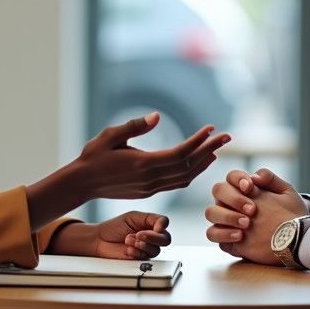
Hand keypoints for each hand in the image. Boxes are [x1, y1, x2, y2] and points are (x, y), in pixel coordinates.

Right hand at [26, 112, 228, 229]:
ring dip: (202, 164)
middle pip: (188, 165)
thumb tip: (156, 116)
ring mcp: (151, 188)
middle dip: (209, 150)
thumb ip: (134, 126)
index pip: (180, 153)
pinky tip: (197, 165)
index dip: (199, 141)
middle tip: (227, 137)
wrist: (82, 184)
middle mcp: (151, 178)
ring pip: (185, 178)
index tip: (212, 128)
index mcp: (143, 163)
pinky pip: (176, 184)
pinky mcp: (148, 192)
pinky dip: (190, 174)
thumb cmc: (93, 156)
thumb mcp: (110, 136)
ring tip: (216, 150)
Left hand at [49, 211, 171, 259]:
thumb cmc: (115, 227)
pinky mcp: (140, 260)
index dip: (162, 225)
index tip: (156, 227)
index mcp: (150, 224)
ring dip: (142, 245)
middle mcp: (151, 237)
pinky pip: (145, 258)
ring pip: (156, 250)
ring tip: (128, 240)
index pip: (164, 223)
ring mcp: (146, 249)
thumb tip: (163, 226)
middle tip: (138, 235)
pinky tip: (127, 249)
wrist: (100, 240)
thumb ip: (150, 218)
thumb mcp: (132, 217)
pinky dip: (136, 252)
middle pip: (165, 239)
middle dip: (152, 237)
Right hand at [205, 168, 305, 264]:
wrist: (295, 238)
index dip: (237, 179)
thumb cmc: (289, 214)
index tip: (249, 187)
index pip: (231, 176)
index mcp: (242, 188)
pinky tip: (240, 235)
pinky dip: (223, 233)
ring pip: (211, 212)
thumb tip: (255, 176)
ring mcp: (225, 220)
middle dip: (233, 198)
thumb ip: (271, 179)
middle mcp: (230, 203)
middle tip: (252, 209)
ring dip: (227, 216)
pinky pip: (213, 234)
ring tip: (246, 223)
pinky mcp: (225, 239)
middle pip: (218, 191)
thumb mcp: (286, 193)